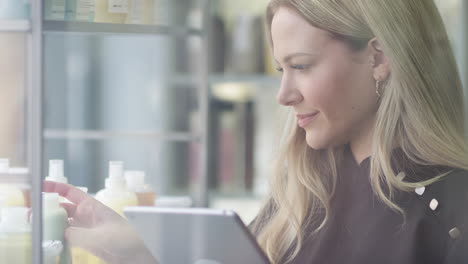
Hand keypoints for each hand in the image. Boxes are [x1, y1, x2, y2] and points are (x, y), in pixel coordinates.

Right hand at [43, 181, 157, 263]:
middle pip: (63, 208)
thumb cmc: (126, 240)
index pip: (71, 192)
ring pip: (64, 223)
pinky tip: (50, 240)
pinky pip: (68, 236)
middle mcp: (88, 215)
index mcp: (93, 206)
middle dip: (48, 209)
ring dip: (52, 224)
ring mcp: (86, 227)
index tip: (41, 186)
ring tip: (38, 227)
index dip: (56, 187)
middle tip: (33, 214)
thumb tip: (62, 233)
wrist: (135, 255)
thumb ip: (80, 234)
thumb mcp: (100, 236)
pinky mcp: (87, 240)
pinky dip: (58, 237)